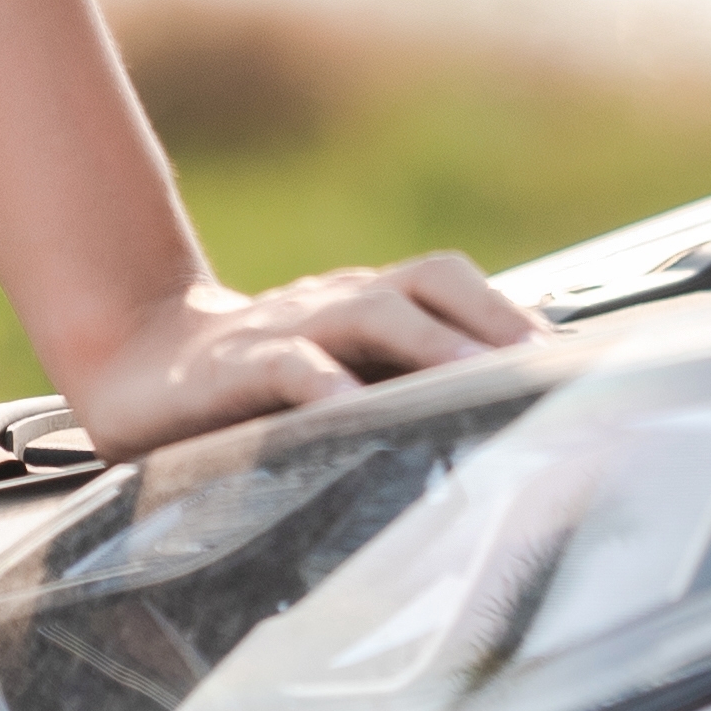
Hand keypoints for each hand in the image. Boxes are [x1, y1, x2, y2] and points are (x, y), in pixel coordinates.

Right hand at [61, 254, 547, 459]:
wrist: (134, 362)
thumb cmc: (252, 388)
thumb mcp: (335, 382)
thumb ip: (399, 394)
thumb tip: (495, 431)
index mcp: (366, 304)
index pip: (452, 284)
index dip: (513, 313)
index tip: (576, 358)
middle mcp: (337, 302)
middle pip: (429, 280)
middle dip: (492, 318)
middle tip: (546, 369)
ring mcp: (286, 327)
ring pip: (372, 312)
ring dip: (434, 344)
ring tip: (480, 379)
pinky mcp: (233, 366)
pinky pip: (287, 364)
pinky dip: (324, 382)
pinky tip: (351, 411)